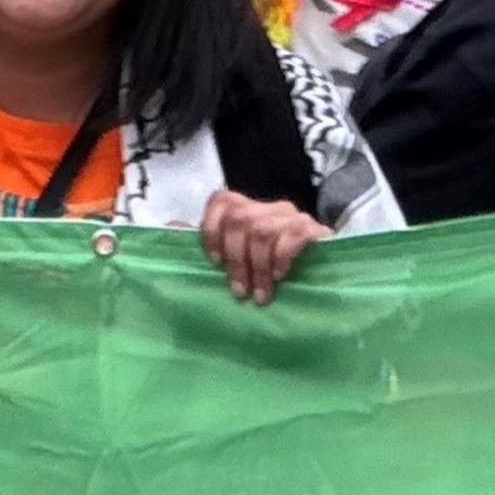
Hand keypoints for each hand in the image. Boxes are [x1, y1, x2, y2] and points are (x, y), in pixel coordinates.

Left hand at [198, 190, 327, 304]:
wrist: (322, 279)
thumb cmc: (270, 273)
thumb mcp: (236, 260)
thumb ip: (209, 243)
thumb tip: (172, 225)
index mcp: (247, 210)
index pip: (221, 200)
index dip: (212, 230)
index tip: (214, 263)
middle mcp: (268, 207)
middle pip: (239, 219)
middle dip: (235, 259)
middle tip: (239, 291)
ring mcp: (291, 216)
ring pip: (261, 230)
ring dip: (257, 268)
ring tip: (259, 295)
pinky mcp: (313, 229)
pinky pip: (291, 236)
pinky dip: (280, 259)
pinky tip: (281, 277)